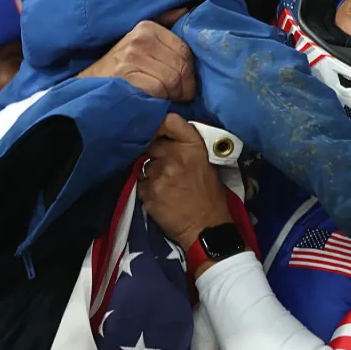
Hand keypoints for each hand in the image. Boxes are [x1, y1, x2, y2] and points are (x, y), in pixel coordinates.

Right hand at [78, 8, 194, 101]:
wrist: (91, 84)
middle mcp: (140, 38)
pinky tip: (155, 100)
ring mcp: (132, 56)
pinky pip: (159, 89)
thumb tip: (186, 9)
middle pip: (181, 65)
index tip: (186, 82)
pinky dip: (161, 99)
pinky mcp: (127, 74)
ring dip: (174, 94)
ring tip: (168, 98)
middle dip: (185, 86)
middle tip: (181, 95)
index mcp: (147, 27)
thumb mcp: (140, 41)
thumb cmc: (121, 66)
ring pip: (172, 79)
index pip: (184, 49)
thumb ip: (164, 24)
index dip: (190, 70)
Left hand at [138, 114, 232, 248]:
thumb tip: (167, 138)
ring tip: (164, 185)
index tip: (159, 133)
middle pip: (152, 143)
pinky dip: (147, 189)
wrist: (207, 228)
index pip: (170, 121)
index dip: (160, 125)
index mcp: (193, 147)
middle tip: (163, 166)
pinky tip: (159, 197)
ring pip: (144, 165)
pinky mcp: (149, 192)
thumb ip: (187, 148)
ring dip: (150, 173)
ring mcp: (160, 174)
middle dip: (155, 153)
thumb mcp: (207, 164)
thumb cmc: (210, 196)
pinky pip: (140, 184)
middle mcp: (175, 156)